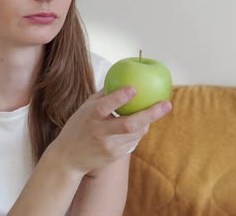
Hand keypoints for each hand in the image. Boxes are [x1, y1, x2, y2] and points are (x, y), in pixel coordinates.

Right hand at [48, 86, 171, 176]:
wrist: (68, 158)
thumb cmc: (78, 126)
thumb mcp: (85, 108)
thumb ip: (103, 95)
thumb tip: (122, 77)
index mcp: (90, 116)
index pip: (105, 106)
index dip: (120, 97)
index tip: (135, 88)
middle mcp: (99, 132)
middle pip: (128, 124)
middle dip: (150, 114)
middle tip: (167, 104)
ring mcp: (107, 146)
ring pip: (136, 133)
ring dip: (147, 122)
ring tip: (156, 111)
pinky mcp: (114, 156)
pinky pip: (132, 142)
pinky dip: (138, 132)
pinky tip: (140, 125)